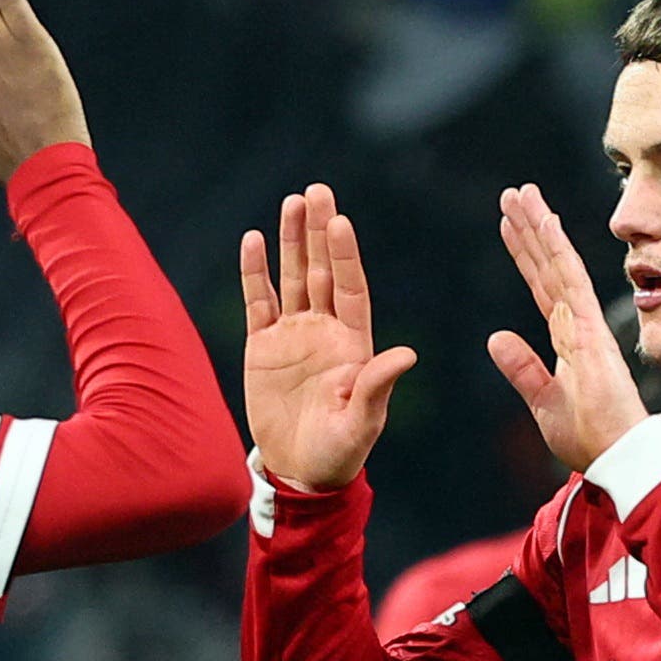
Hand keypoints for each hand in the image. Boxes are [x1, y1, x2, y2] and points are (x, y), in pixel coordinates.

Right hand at [239, 185, 418, 488]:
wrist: (301, 470)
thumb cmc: (340, 451)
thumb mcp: (363, 421)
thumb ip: (377, 386)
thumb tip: (406, 355)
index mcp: (354, 342)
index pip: (349, 288)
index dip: (344, 256)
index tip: (341, 222)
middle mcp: (324, 329)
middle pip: (321, 271)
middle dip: (319, 231)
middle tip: (317, 191)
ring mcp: (293, 334)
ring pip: (292, 277)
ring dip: (292, 241)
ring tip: (292, 201)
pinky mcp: (262, 346)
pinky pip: (258, 302)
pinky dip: (255, 273)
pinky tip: (254, 240)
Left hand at [487, 182, 648, 474]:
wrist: (616, 457)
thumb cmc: (589, 438)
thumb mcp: (543, 402)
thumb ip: (522, 369)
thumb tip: (494, 338)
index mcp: (566, 339)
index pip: (541, 287)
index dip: (525, 255)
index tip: (509, 226)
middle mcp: (577, 323)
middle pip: (547, 267)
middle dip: (530, 229)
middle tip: (514, 194)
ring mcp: (585, 324)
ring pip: (558, 264)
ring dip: (539, 227)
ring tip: (522, 195)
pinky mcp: (591, 330)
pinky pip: (571, 281)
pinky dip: (557, 250)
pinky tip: (546, 222)